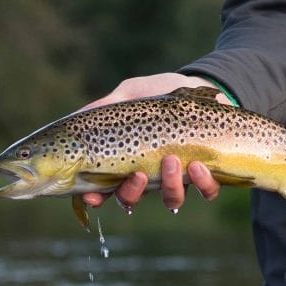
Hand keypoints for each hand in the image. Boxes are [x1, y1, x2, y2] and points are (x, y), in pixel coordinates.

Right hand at [77, 73, 231, 212]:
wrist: (200, 85)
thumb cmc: (159, 92)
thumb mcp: (130, 93)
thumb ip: (106, 105)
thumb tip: (78, 116)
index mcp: (127, 160)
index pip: (105, 187)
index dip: (97, 198)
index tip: (93, 196)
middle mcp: (150, 175)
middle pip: (133, 200)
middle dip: (132, 193)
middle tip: (138, 173)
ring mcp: (178, 177)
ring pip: (170, 199)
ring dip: (169, 186)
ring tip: (172, 160)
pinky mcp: (207, 174)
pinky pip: (206, 191)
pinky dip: (202, 184)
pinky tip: (198, 165)